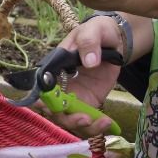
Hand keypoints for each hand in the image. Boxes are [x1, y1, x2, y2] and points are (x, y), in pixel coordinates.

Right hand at [49, 15, 124, 136]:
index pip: (42, 88)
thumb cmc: (96, 33)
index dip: (42, 100)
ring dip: (82, 125)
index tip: (48, 106)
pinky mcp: (90, 103)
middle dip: (66, 117)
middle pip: (55, 110)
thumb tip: (88, 61)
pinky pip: (89, 121)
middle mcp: (61, 87)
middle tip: (83, 117)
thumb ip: (88, 43)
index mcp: (54, 69)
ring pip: (71, 119)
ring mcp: (75, 97)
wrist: (115, 41)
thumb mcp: (91, 31)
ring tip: (98, 121)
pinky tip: (108, 122)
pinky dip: (97, 126)